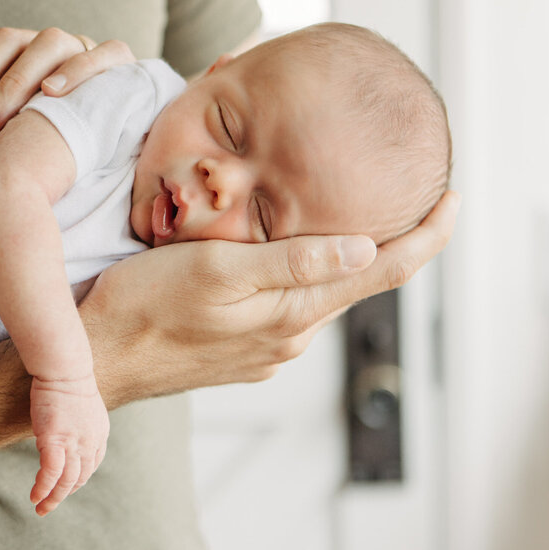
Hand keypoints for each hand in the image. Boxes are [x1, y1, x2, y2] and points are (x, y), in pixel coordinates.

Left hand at [0, 27, 135, 133]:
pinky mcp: (118, 59)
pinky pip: (103, 52)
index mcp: (14, 48)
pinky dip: (79, 68)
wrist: (112, 126)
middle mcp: (44, 40)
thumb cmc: (42, 131)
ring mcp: (81, 45)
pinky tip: (53, 93)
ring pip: (49, 44)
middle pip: (5, 43)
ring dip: (17, 80)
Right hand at [27, 375, 108, 516]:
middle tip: (50, 505)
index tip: (67, 486)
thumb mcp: (81, 404)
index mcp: (99, 433)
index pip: (92, 465)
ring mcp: (74, 443)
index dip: (79, 479)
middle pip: (81, 477)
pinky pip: (50, 473)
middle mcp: (90, 442)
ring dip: (54, 498)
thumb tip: (63, 428)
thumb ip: (77, 421)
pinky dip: (43, 488)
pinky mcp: (55, 440)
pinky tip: (35, 497)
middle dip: (65, 494)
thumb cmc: (67, 379)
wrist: (64, 368)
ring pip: (67, 481)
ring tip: (41, 509)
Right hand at [86, 191, 460, 404]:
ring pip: (317, 293)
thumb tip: (367, 248)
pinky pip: (283, 306)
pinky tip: (278, 255)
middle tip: (406, 191)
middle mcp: (288, 335)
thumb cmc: (144, 307)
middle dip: (386, 240)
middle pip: (356, 281)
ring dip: (337, 257)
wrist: (95, 358)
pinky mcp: (238, 348)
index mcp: (292, 314)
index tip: (454, 198)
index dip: (426, 236)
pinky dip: (297, 276)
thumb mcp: (217, 273)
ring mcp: (263, 346)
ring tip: (341, 212)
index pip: (382, 271)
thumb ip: (291, 263)